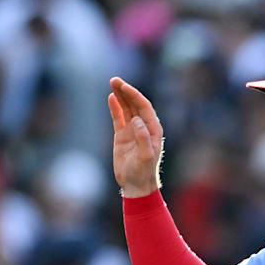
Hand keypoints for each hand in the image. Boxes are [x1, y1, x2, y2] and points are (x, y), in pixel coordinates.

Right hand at [108, 77, 163, 196]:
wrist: (135, 185)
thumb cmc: (143, 173)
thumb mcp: (145, 157)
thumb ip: (143, 139)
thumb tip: (137, 120)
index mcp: (153, 131)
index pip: (144, 108)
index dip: (135, 96)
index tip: (124, 87)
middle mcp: (144, 128)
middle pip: (135, 105)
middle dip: (126, 92)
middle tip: (115, 80)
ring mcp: (133, 131)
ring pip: (127, 109)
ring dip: (120, 96)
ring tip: (112, 83)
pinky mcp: (123, 136)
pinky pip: (119, 118)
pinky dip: (115, 108)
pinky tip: (111, 97)